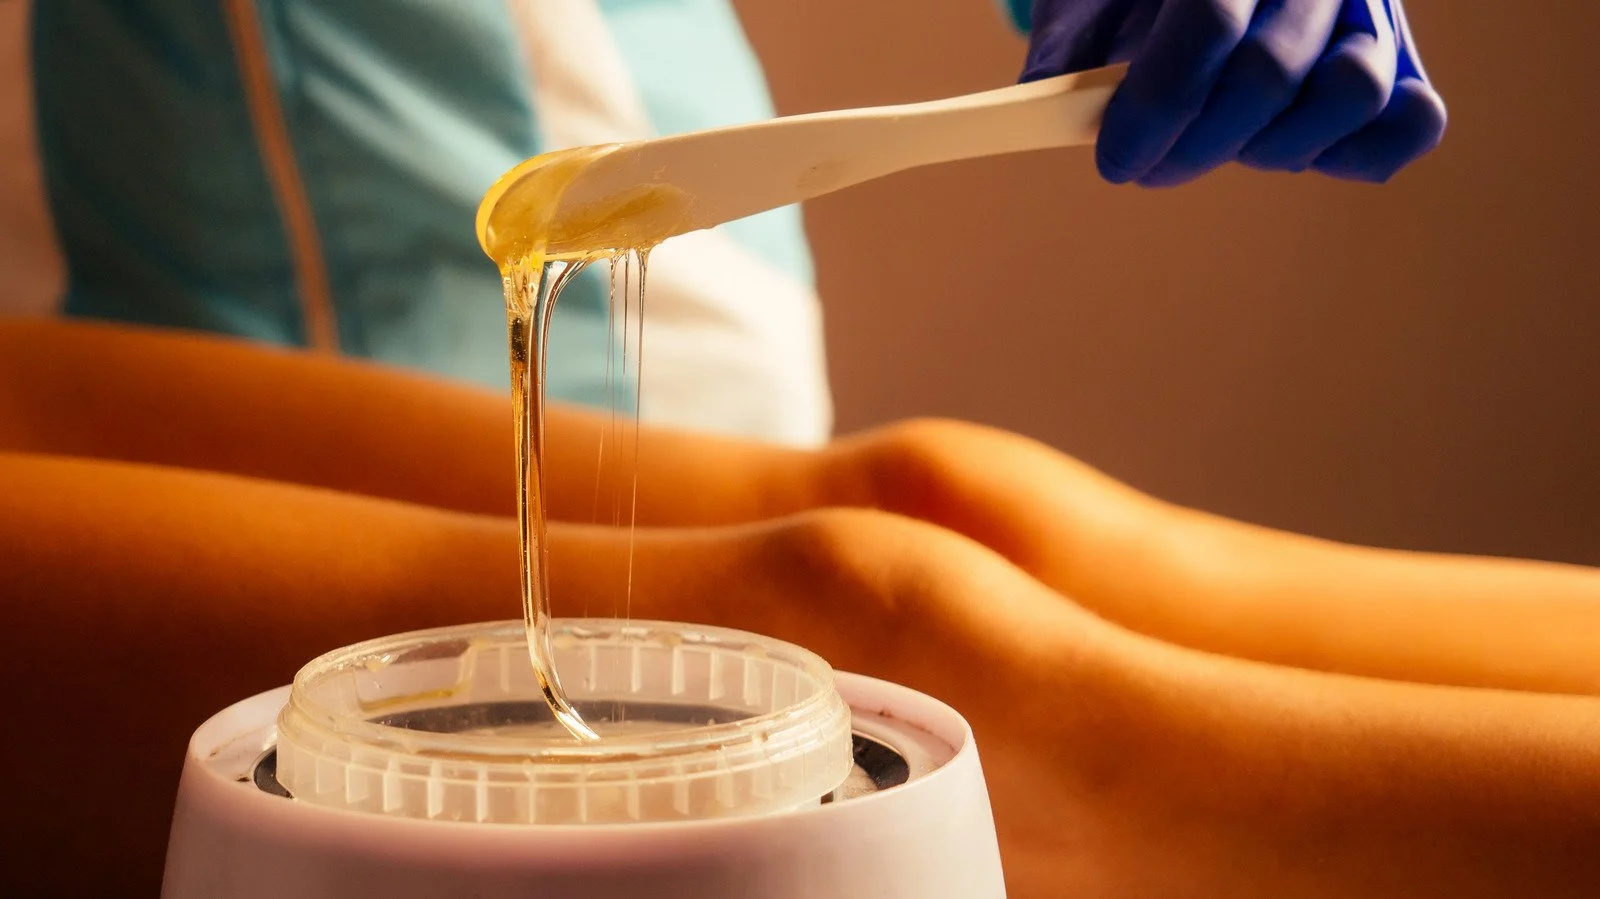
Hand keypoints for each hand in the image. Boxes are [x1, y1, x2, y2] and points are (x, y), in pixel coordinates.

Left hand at [1019, 0, 1447, 185]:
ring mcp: (1371, 6)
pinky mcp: (1403, 56)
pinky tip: (1290, 154)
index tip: (1114, 160)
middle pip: (1271, 71)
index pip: (1209, 22)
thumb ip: (1067, 55)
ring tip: (1215, 149)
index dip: (1158, 105)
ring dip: (1271, 148)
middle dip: (1195, 144)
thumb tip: (1037, 112)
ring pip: (1355, 91)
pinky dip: (1355, 156)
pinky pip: (1413, 120)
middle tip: (1143, 168)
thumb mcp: (1091, 2)